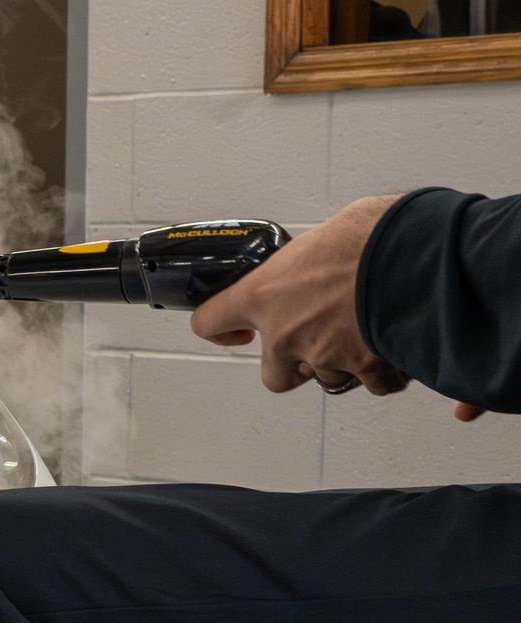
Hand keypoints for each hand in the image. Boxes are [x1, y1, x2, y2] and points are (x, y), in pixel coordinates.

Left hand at [193, 195, 408, 396]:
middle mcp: (286, 334)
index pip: (210, 322)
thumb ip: (310, 259)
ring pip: (327, 377)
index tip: (234, 331)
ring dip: (344, 361)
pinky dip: (384, 371)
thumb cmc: (373, 234)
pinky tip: (395, 346)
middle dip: (296, 364)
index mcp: (263, 295)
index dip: (219, 329)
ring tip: (368, 329)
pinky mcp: (364, 368)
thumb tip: (325, 257)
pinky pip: (373, 383)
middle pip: (275, 376)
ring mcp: (324, 356)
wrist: (419, 255)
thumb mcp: (326, 232)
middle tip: (319, 338)